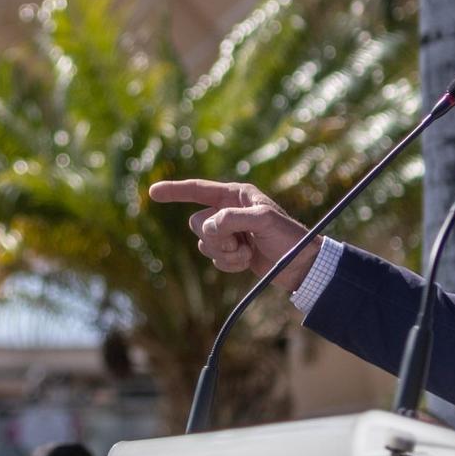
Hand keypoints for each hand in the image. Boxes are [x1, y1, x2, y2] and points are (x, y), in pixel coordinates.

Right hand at [147, 179, 314, 288]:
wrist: (301, 265)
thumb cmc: (288, 237)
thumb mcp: (263, 220)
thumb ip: (233, 219)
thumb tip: (209, 227)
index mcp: (236, 195)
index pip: (198, 190)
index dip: (175, 191)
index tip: (153, 192)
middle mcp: (229, 211)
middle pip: (197, 222)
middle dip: (216, 237)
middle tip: (240, 242)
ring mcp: (229, 233)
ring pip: (203, 243)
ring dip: (224, 253)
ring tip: (248, 253)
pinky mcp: (231, 252)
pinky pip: (213, 258)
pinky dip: (229, 263)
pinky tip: (247, 262)